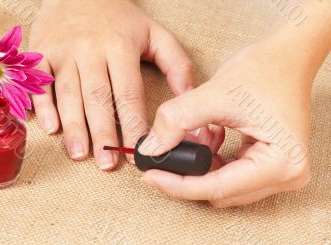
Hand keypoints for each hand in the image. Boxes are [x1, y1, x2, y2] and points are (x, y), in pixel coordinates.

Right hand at [29, 0, 194, 169]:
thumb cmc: (119, 17)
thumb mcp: (154, 32)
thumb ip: (175, 62)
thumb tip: (187, 95)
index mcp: (120, 46)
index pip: (129, 93)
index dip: (134, 124)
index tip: (140, 149)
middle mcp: (90, 50)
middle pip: (97, 98)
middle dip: (103, 133)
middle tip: (107, 163)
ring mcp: (62, 51)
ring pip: (68, 94)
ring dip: (74, 126)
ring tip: (80, 154)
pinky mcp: (41, 52)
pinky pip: (39, 82)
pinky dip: (42, 105)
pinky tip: (51, 128)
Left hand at [138, 7, 330, 206]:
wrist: (286, 56)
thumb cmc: (263, 69)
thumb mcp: (216, 94)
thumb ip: (178, 120)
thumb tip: (151, 148)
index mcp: (282, 163)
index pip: (217, 187)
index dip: (177, 184)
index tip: (149, 175)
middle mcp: (287, 175)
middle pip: (219, 191)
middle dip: (187, 172)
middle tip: (163, 151)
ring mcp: (280, 172)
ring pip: (221, 185)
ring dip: (199, 164)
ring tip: (193, 132)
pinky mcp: (270, 165)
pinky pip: (229, 174)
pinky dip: (210, 159)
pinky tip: (208, 134)